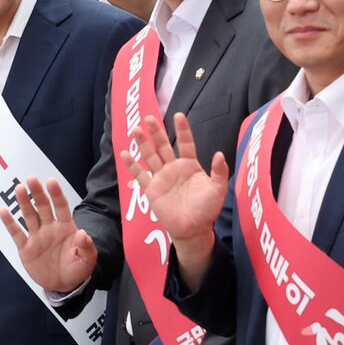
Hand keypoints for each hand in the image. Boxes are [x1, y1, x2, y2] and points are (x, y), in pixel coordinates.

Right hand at [1, 176, 98, 291]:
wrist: (63, 285)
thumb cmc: (77, 269)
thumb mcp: (87, 260)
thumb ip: (86, 247)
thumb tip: (82, 233)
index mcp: (66, 227)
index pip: (61, 207)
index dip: (56, 194)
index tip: (51, 181)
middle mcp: (50, 228)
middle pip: (42, 207)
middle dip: (37, 193)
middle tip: (31, 179)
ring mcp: (37, 236)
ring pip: (29, 216)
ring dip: (24, 202)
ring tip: (19, 189)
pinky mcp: (25, 248)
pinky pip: (16, 233)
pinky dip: (9, 223)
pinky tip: (3, 211)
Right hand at [120, 112, 227, 288]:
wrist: (192, 229)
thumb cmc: (207, 209)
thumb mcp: (218, 189)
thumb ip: (219, 172)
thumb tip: (219, 154)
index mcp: (190, 166)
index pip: (186, 143)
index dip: (182, 130)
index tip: (178, 115)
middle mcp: (174, 168)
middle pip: (163, 146)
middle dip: (156, 132)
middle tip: (149, 118)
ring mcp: (161, 178)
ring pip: (150, 156)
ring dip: (143, 144)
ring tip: (135, 130)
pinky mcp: (151, 189)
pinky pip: (140, 175)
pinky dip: (132, 165)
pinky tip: (125, 153)